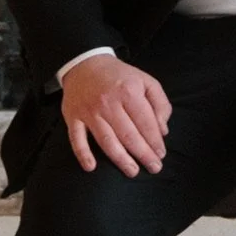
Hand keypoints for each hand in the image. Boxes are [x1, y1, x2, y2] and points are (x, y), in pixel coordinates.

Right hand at [61, 55, 170, 176]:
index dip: (155, 141)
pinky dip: (83, 154)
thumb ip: (159, 103)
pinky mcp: (73, 117)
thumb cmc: (120, 76)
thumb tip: (163, 130)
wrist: (85, 63)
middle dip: (143, 154)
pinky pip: (77, 139)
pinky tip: (91, 167)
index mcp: (129, 91)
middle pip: (128, 134)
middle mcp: (109, 102)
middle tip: (154, 168)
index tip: (161, 154)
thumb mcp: (145, 80)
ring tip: (132, 171)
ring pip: (106, 140)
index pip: (145, 122)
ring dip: (120, 159)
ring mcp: (89, 111)